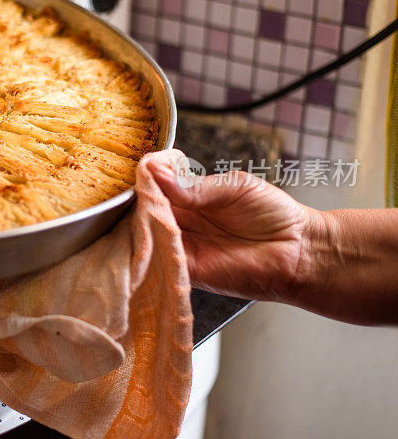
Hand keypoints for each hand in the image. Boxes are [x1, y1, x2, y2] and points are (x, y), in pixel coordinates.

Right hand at [146, 153, 320, 302]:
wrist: (299, 250)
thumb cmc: (273, 215)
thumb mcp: (232, 187)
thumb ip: (194, 185)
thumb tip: (157, 171)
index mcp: (188, 198)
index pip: (154, 185)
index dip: (145, 177)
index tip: (144, 168)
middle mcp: (179, 222)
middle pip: (143, 210)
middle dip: (139, 200)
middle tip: (141, 192)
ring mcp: (179, 247)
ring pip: (145, 234)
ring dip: (141, 223)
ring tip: (146, 210)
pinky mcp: (185, 271)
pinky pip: (156, 261)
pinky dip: (149, 249)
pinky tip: (150, 234)